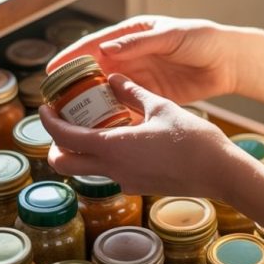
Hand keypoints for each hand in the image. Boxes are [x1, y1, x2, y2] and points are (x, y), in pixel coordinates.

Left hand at [39, 73, 238, 198]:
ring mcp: (125, 181)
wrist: (219, 172)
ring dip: (80, 151)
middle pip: (64, 163)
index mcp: (112, 147)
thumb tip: (114, 78)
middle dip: (55, 144)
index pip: (63, 137)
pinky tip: (122, 138)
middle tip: (63, 121)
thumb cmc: (192, 139)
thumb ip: (133, 93)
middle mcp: (113, 169)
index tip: (44, 107)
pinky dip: (104, 157)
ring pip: (86, 170)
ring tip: (93, 127)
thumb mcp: (160, 107)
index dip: (48, 122)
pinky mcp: (139, 186)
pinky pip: (110, 172)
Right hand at [46, 15, 240, 104]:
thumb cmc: (202, 39)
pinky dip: (114, 116)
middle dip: (75, 85)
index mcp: (131, 34)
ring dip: (91, 104)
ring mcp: (140, 77)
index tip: (52, 70)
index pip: (95, 44)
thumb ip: (139, 43)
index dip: (72, 57)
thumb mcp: (170, 36)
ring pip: (108, 91)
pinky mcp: (151, 96)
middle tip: (55, 102)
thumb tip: (105, 48)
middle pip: (96, 71)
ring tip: (71, 119)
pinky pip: (126, 107)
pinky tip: (102, 129)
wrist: (229, 61)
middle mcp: (131, 56)